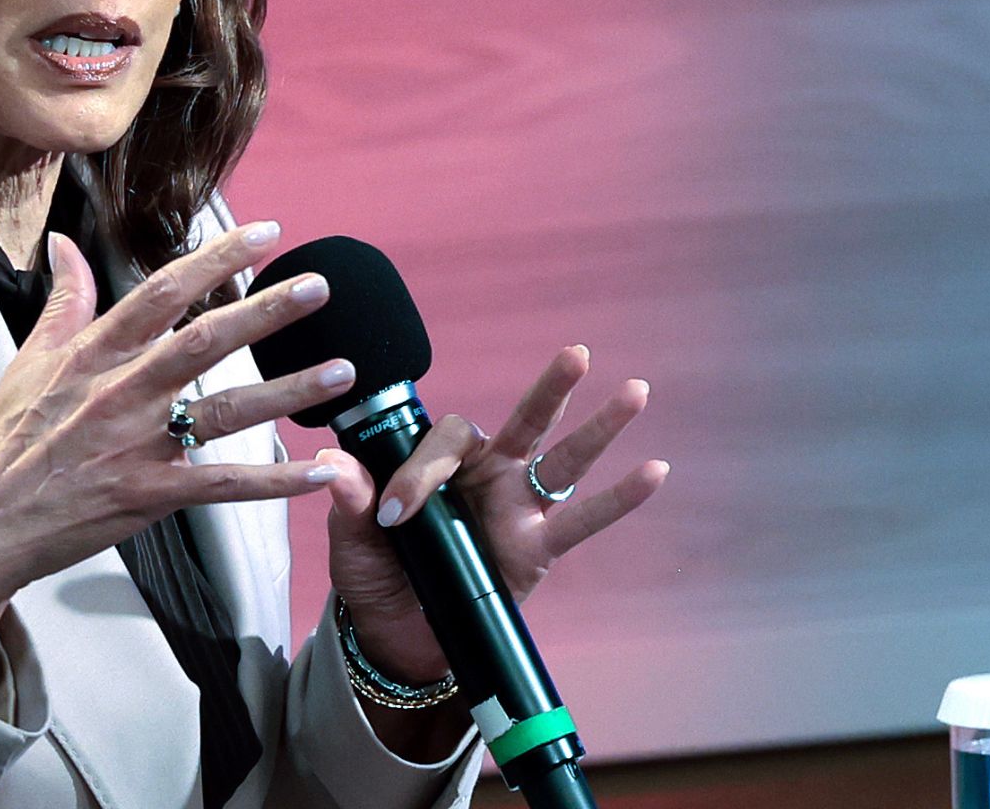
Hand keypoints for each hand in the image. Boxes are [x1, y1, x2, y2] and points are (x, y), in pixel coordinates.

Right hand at [0, 221, 355, 681]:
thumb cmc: (6, 443)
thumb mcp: (27, 361)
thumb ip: (62, 301)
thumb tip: (65, 243)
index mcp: (94, 354)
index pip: (163, 292)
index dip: (216, 258)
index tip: (264, 234)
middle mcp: (122, 392)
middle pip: (205, 341)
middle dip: (266, 312)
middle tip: (319, 288)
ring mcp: (138, 445)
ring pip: (226, 411)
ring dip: (288, 391)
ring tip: (342, 372)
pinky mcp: (149, 496)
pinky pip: (224, 486)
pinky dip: (275, 482)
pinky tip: (319, 471)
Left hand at [320, 345, 667, 687]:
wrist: (399, 635)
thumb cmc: (376, 575)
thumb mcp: (353, 538)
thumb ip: (354, 499)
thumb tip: (333, 464)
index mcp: (440, 462)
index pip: (445, 442)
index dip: (421, 471)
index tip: (394, 514)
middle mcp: (487, 474)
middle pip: (525, 421)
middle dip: (551, 389)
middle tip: (578, 354)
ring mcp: (518, 507)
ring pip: (565, 459)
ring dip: (601, 427)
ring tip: (635, 389)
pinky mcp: (539, 547)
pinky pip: (584, 520)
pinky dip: (621, 498)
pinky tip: (655, 470)